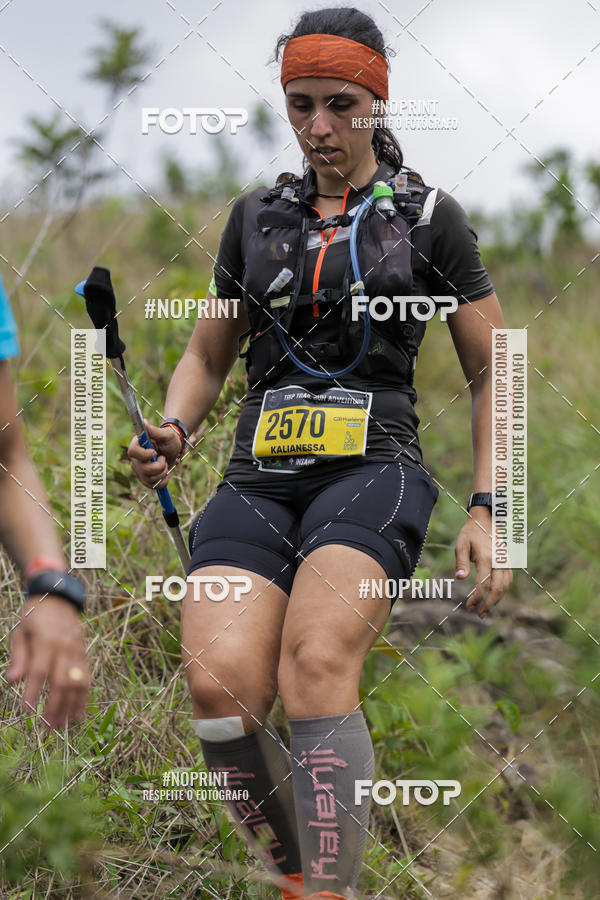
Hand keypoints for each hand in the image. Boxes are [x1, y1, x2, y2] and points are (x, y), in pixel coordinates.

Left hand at [5, 595, 89, 730]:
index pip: (40, 670)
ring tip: (62, 726)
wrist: (58, 598)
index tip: (27, 711)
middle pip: (62, 680)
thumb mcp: (20, 632)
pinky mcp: (84, 654)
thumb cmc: (34, 616)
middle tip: (46, 727)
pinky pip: (87, 678)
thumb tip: (12, 681)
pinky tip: (78, 715)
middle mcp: (65, 646)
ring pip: (78, 682)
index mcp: (46, 639)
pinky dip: (84, 698)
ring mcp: (77, 650)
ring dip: (70, 706)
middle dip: (54, 706)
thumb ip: (19, 656)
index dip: (34, 691)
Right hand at [127, 419, 180, 488]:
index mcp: (137, 445)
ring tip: (165, 463)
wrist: (174, 450)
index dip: (144, 455)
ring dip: (162, 472)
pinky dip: (163, 481)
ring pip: (149, 479)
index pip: (132, 452)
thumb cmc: (169, 439)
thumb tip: (144, 422)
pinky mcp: (146, 479)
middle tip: (163, 458)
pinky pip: (153, 486)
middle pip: (142, 469)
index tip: (155, 452)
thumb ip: (154, 431)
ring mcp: (139, 470)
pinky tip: (166, 474)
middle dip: (158, 466)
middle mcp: (135, 459)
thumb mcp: (165, 434)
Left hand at [454, 508, 512, 617]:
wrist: (486, 520)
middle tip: (479, 614)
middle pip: (498, 589)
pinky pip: (508, 580)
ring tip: (485, 610)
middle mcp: (499, 561)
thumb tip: (460, 578)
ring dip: (497, 600)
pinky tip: (493, 598)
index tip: (468, 606)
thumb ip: (461, 562)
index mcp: (486, 557)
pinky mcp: (507, 562)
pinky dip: (502, 591)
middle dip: (489, 604)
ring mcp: (505, 562)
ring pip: (505, 586)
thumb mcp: (461, 545)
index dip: (477, 598)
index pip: (484, 584)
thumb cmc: (470, 533)